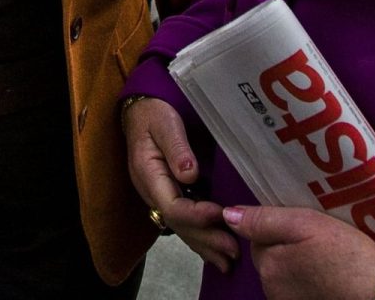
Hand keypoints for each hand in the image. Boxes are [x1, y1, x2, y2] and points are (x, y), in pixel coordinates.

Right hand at [123, 96, 238, 272]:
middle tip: (233, 251)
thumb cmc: (155, 114)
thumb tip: (189, 174)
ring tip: (229, 263)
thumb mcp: (165, 124)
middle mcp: (153, 192)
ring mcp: (161, 196)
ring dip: (205, 246)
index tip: (220, 214)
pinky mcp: (172, 196)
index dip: (195, 215)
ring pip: (182, 228)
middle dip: (205, 239)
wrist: (141, 111)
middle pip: (178, 224)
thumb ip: (176, 148)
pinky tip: (217, 253)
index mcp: (149, 175)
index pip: (171, 205)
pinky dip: (201, 238)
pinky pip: (185, 222)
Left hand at [222, 204, 374, 299]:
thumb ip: (264, 220)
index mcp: (268, 265)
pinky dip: (309, 280)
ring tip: (327, 256)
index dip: (280, 226)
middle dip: (287, 246)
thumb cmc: (346, 255)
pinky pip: (298, 288)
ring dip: (298, 263)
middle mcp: (272, 289)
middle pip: (270, 257)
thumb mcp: (306, 224)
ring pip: (284, 273)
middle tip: (318, 239)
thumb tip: (228, 215)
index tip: (304, 226)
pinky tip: (330, 274)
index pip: (259, 237)